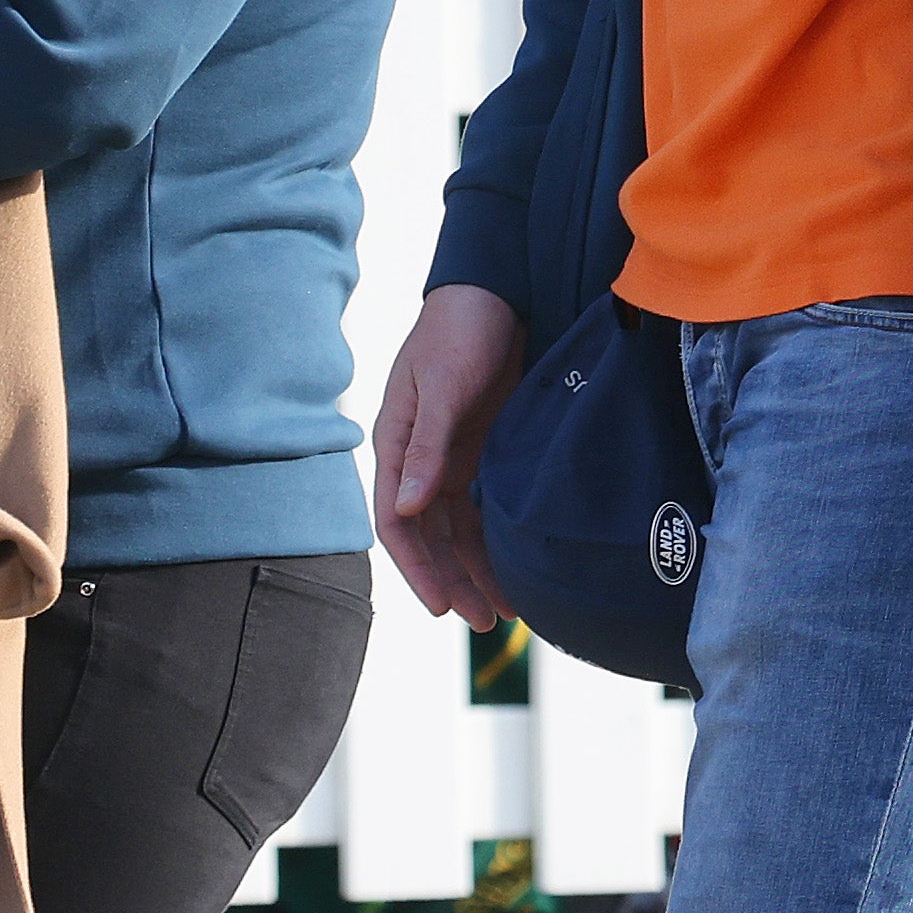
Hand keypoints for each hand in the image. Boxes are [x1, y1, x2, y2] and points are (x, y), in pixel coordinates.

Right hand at [370, 286, 528, 623]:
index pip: (396, 522)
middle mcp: (419, 459)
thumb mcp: (440, 386)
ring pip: (459, 530)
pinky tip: (517, 566)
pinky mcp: (484, 451)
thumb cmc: (459, 330)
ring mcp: (451, 457)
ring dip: (477, 569)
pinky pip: (486, 508)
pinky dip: (497, 539)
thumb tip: (406, 508)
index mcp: (395, 444)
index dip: (416, 568)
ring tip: (506, 611)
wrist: (500, 290)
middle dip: (452, 581)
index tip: (441, 607)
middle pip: (429, 537)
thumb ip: (425, 446)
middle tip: (483, 622)